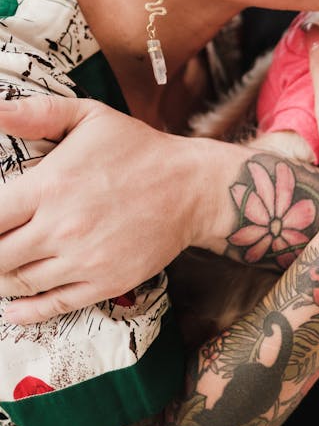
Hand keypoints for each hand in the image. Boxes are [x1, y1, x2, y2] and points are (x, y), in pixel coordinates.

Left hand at [0, 96, 208, 323]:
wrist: (192, 186)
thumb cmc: (139, 149)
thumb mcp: (90, 116)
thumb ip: (38, 113)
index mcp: (50, 186)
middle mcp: (62, 228)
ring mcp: (84, 259)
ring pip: (19, 283)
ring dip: (1, 280)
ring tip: (3, 270)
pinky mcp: (106, 281)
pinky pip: (54, 305)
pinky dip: (27, 311)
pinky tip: (13, 309)